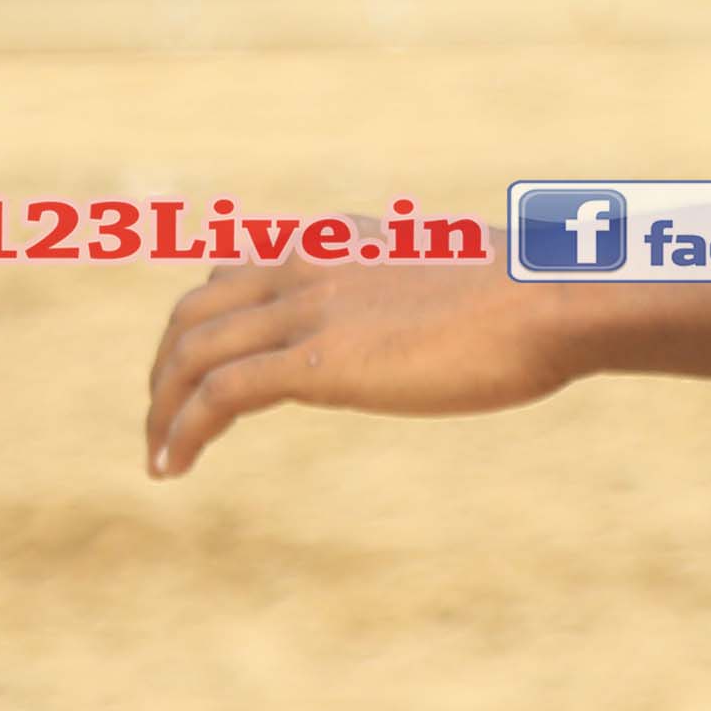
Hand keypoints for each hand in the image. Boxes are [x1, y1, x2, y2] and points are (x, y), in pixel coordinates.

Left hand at [142, 260, 562, 479]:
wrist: (553, 301)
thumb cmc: (531, 297)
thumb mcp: (457, 280)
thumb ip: (419, 294)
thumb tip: (436, 319)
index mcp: (339, 244)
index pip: (235, 275)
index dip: (202, 328)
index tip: (198, 377)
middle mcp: (308, 265)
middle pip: (194, 312)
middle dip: (165, 371)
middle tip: (162, 421)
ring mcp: (309, 311)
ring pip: (191, 354)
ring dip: (160, 408)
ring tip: (157, 456)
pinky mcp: (318, 363)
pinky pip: (219, 396)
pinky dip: (181, 431)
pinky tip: (172, 467)